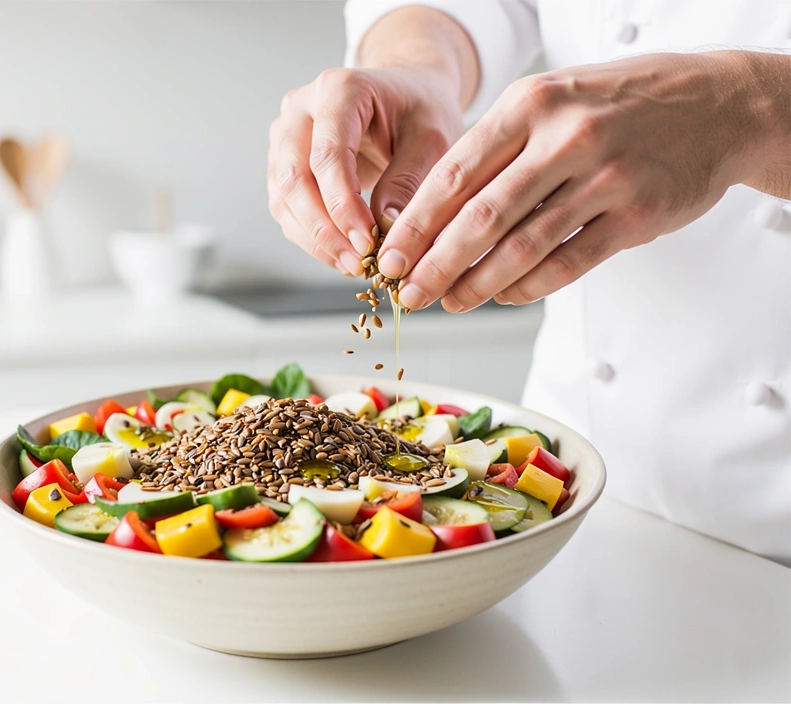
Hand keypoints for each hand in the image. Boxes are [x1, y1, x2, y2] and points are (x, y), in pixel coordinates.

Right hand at [267, 65, 462, 275]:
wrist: (405, 95)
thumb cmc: (420, 109)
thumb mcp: (431, 138)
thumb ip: (408, 180)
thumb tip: (384, 228)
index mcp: (338, 88)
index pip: (327, 154)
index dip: (343, 204)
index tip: (368, 242)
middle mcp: (299, 108)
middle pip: (294, 178)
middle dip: (325, 229)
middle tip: (358, 262)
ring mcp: (284, 137)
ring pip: (283, 199)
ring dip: (315, 239)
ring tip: (353, 265)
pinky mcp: (282, 165)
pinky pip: (286, 209)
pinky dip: (311, 238)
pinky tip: (341, 255)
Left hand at [379, 51, 783, 311]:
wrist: (717, 102)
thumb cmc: (617, 103)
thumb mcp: (550, 100)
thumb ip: (497, 149)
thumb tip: (434, 215)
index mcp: (531, 105)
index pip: (454, 174)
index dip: (414, 224)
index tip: (387, 257)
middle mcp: (565, 139)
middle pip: (480, 218)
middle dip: (435, 264)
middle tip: (409, 293)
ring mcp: (605, 178)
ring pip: (522, 247)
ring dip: (478, 284)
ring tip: (450, 301)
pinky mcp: (638, 216)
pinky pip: (568, 263)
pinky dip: (529, 287)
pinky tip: (505, 296)